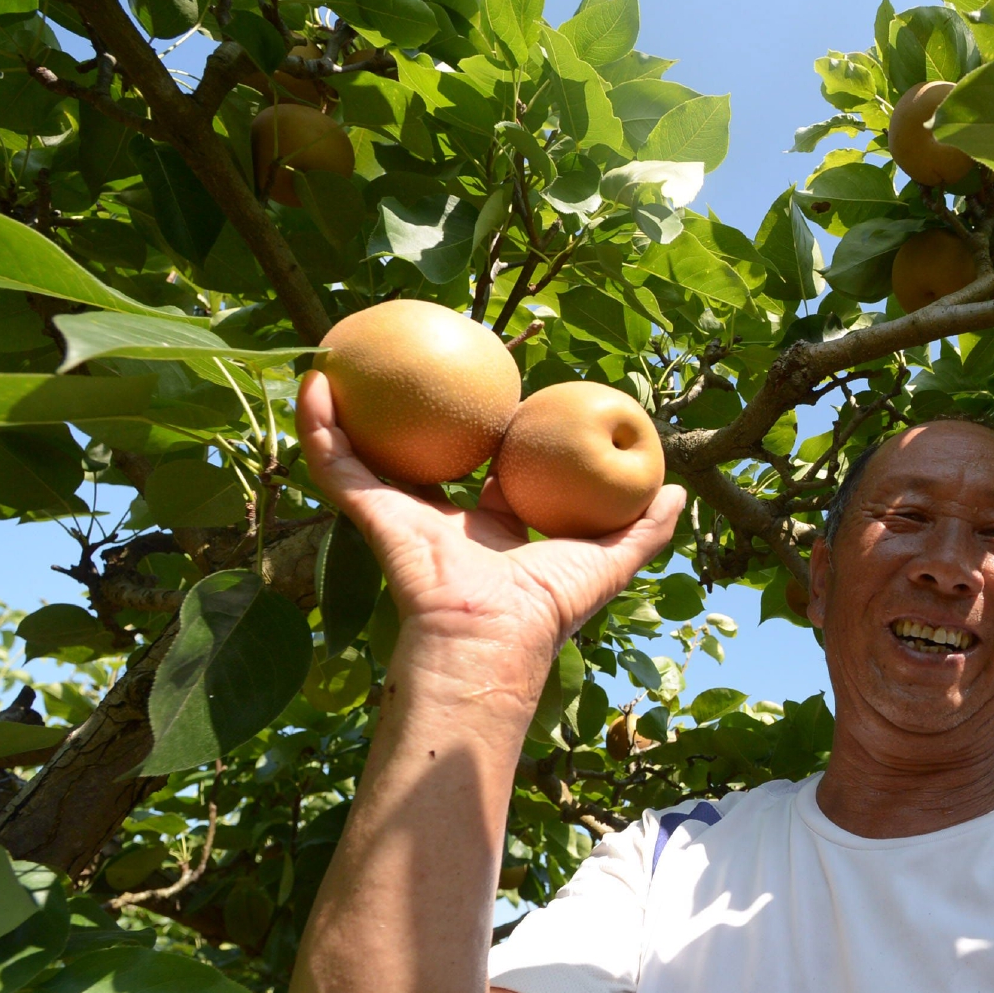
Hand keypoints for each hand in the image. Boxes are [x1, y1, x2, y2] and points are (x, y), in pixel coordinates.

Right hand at [296, 372, 685, 676]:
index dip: (502, 435)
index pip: (494, 472)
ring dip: (352, 408)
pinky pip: (335, 460)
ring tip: (346, 356)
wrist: (493, 636)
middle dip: (423, 414)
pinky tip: (315, 379)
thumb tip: (678, 493)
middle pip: (428, 454)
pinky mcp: (370, 512)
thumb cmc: (550, 604)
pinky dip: (319, 423)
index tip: (513, 399)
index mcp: (495, 527)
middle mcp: (446, 519)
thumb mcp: (611, 558)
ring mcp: (402, 513)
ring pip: (368, 451)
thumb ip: (645, 529)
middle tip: (429, 362)